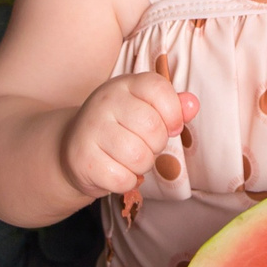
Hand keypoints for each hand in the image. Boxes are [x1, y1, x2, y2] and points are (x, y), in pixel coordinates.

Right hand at [59, 74, 197, 199]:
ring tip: (129, 158)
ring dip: (142, 166)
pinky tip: (116, 170)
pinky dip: (127, 181)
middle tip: (143, 145)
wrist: (73, 147)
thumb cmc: (119, 127)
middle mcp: (104, 102)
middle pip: (153, 128)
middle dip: (157, 145)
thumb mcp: (144, 109)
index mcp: (124, 85)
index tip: (171, 126)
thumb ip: (172, 106)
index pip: (159, 90)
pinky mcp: (83, 159)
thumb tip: (192, 104)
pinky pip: (123, 179)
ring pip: (139, 157)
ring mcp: (90, 130)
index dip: (173, 114)